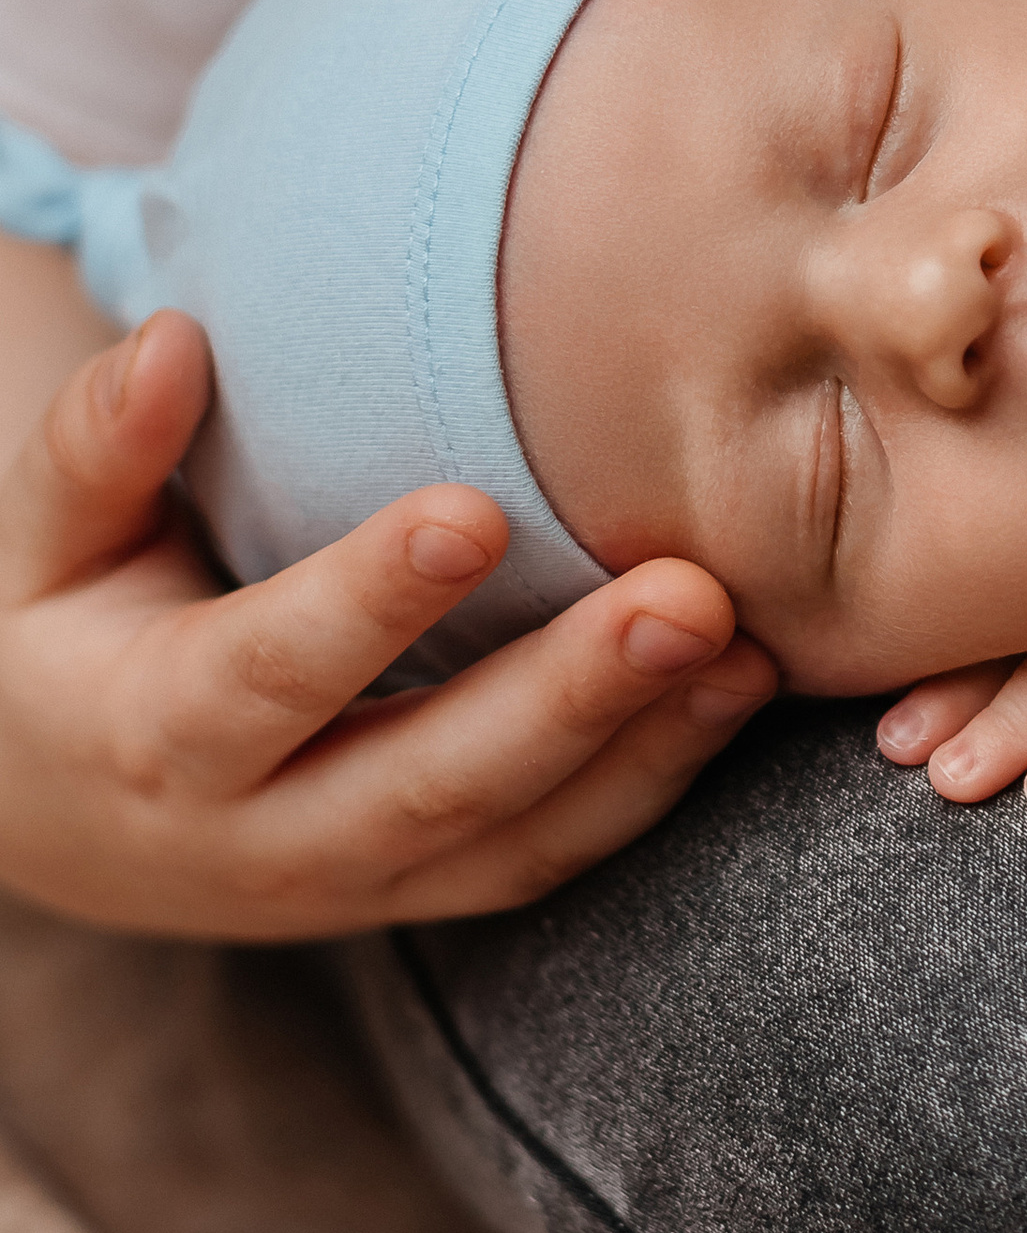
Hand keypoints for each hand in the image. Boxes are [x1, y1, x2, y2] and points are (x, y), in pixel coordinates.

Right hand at [0, 309, 775, 934]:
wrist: (62, 814)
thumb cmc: (67, 631)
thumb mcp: (41, 545)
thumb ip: (98, 448)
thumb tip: (173, 340)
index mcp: (151, 740)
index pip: (263, 675)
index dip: (366, 604)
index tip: (474, 510)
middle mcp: (258, 838)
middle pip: (425, 785)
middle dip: (564, 699)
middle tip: (688, 599)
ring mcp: (356, 884)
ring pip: (513, 840)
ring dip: (643, 751)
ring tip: (749, 650)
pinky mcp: (430, 892)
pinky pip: (551, 857)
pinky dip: (653, 788)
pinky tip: (741, 694)